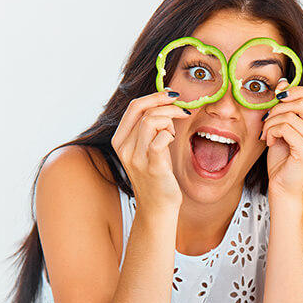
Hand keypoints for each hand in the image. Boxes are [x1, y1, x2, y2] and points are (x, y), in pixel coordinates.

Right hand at [110, 91, 190, 207]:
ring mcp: (136, 157)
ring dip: (169, 120)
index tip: (171, 95)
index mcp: (120, 140)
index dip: (154, 96)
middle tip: (182, 108)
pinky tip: (172, 141)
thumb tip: (164, 103)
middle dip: (165, 103)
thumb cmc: (157, 176)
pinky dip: (170, 134)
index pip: (133, 107)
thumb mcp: (147, 148)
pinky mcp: (152, 166)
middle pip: (142, 110)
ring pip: (151, 121)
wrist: (158, 207)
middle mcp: (124, 148)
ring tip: (173, 132)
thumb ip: (149, 128)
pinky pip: (161, 139)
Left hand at [262, 83, 302, 199]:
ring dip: (272, 122)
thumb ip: (287, 106)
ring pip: (291, 115)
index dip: (296, 90)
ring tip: (267, 134)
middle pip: (302, 101)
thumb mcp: (285, 127)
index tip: (279, 97)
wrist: (283, 189)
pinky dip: (272, 131)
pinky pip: (286, 128)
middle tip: (268, 120)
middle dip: (278, 107)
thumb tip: (284, 81)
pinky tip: (269, 142)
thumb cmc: (284, 160)